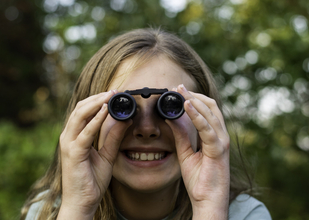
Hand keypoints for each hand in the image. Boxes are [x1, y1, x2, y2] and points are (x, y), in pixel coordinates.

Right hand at [57, 90, 131, 218]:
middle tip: (114, 91)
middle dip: (98, 98)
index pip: (84, 111)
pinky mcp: (73, 152)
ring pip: (80, 115)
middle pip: (80, 109)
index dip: (97, 100)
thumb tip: (126, 120)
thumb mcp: (107, 155)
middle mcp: (68, 137)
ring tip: (111, 95)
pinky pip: (85, 132)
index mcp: (74, 136)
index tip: (113, 94)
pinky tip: (106, 111)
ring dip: (97, 103)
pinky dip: (96, 120)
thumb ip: (114, 137)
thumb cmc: (91, 180)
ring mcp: (69, 144)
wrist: (82, 202)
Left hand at [166, 84, 229, 218]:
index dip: (194, 99)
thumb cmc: (199, 180)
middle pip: (210, 107)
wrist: (207, 202)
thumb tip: (171, 118)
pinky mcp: (218, 150)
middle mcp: (221, 136)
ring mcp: (221, 142)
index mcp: (214, 136)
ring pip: (210, 113)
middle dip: (194, 95)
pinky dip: (197, 116)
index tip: (178, 91)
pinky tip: (186, 105)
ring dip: (194, 100)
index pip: (207, 110)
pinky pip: (207, 129)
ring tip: (180, 90)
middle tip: (177, 87)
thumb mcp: (186, 153)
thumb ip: (181, 135)